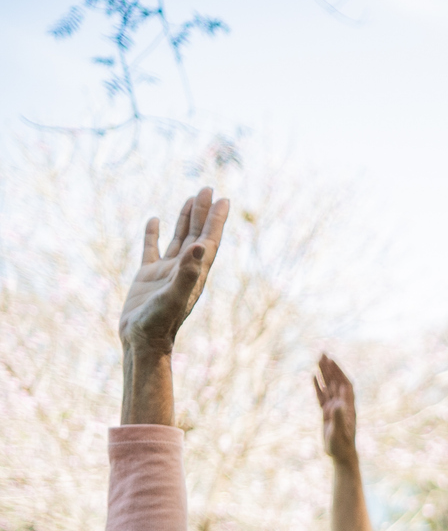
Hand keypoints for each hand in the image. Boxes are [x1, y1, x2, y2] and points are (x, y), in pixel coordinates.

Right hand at [119, 188, 228, 354]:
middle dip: (203, 213)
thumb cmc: (159, 323)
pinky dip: (154, 234)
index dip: (216, 220)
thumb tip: (201, 246)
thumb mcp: (174, 297)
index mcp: (195, 273)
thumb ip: (188, 273)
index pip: (208, 241)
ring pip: (179, 239)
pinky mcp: (147, 277)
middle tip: (208, 188)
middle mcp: (184, 270)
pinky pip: (152, 249)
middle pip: (197, 234)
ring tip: (191, 198)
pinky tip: (155, 220)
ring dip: (185, 219)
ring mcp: (166, 272)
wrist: (142, 341)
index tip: (224, 199)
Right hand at [313, 353, 358, 463]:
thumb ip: (338, 418)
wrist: (341, 455)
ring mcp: (334, 408)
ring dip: (324, 373)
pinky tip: (313, 376)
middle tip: (323, 352)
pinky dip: (318, 386)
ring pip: (328, 386)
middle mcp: (342, 404)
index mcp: (347, 406)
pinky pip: (322, 396)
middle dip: (330, 367)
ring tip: (318, 359)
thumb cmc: (342, 445)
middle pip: (336, 381)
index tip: (331, 359)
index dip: (339, 371)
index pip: (344, 384)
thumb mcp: (339, 432)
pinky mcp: (327, 413)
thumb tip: (337, 404)